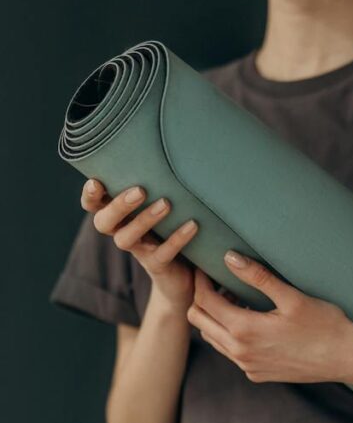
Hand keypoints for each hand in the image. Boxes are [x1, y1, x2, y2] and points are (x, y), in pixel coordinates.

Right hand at [80, 178, 199, 313]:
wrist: (182, 275)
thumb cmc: (169, 227)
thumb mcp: (159, 203)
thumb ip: (154, 183)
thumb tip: (163, 146)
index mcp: (118, 216)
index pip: (93, 206)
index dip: (90, 196)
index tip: (96, 182)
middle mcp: (122, 233)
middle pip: (104, 223)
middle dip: (118, 206)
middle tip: (139, 190)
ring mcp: (138, 251)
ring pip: (127, 239)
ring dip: (144, 220)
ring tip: (166, 204)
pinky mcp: (157, 266)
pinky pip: (163, 254)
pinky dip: (177, 239)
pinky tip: (192, 225)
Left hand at [186, 250, 352, 383]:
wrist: (346, 359)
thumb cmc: (325, 325)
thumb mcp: (291, 297)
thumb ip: (257, 277)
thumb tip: (229, 257)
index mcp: (245, 330)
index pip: (204, 301)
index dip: (201, 280)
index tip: (207, 266)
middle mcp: (240, 352)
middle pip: (199, 322)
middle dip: (202, 299)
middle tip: (219, 282)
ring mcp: (247, 366)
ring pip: (213, 339)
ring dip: (216, 318)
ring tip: (236, 299)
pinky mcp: (257, 374)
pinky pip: (231, 353)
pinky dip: (231, 335)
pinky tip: (253, 322)